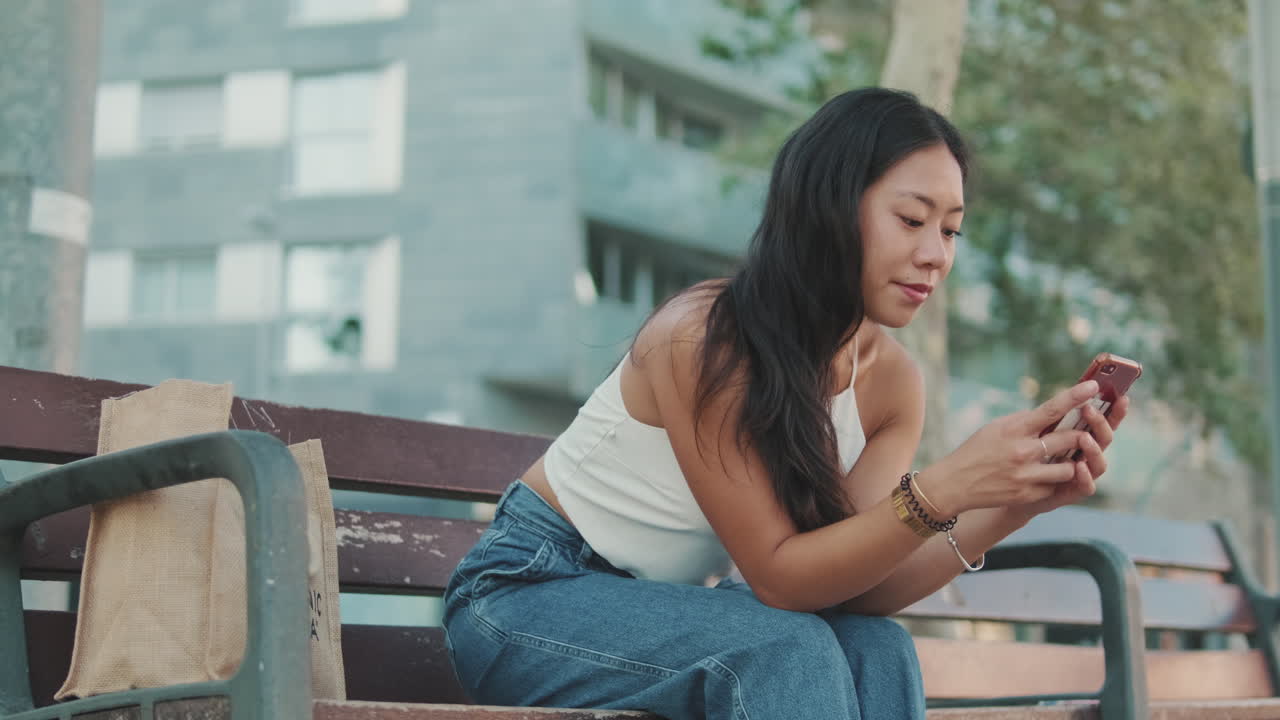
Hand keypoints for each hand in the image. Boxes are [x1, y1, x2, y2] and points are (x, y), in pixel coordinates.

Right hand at [916, 381, 1102, 516]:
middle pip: (1070, 439)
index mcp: (1014, 429)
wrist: (954, 484)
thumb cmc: (976, 451)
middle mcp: (1022, 451)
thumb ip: (1023, 421)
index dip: (1075, 396)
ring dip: (1068, 463)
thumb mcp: (995, 428)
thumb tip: (1051, 415)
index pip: (1051, 409)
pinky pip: (1055, 486)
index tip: (1093, 385)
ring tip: (1057, 461)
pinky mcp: (1028, 495)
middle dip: (1080, 436)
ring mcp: (1026, 475)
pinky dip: (1051, 481)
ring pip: (1069, 467)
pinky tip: (1037, 478)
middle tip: (1081, 435)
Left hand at [1017, 394, 1130, 516]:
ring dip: (1094, 449)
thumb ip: (1049, 418)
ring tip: (1084, 438)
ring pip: (1099, 463)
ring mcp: (1083, 474)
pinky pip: (1087, 486)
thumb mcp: (1036, 432)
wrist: (1013, 487)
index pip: (1103, 422)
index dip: (1114, 411)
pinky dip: (1086, 476)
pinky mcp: (1073, 492)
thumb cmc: (1027, 455)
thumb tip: (1059, 396)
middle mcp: (1087, 455)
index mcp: (1082, 436)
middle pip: (1104, 438)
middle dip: (1100, 423)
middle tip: (1089, 410)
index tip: (1122, 397)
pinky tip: (1078, 466)